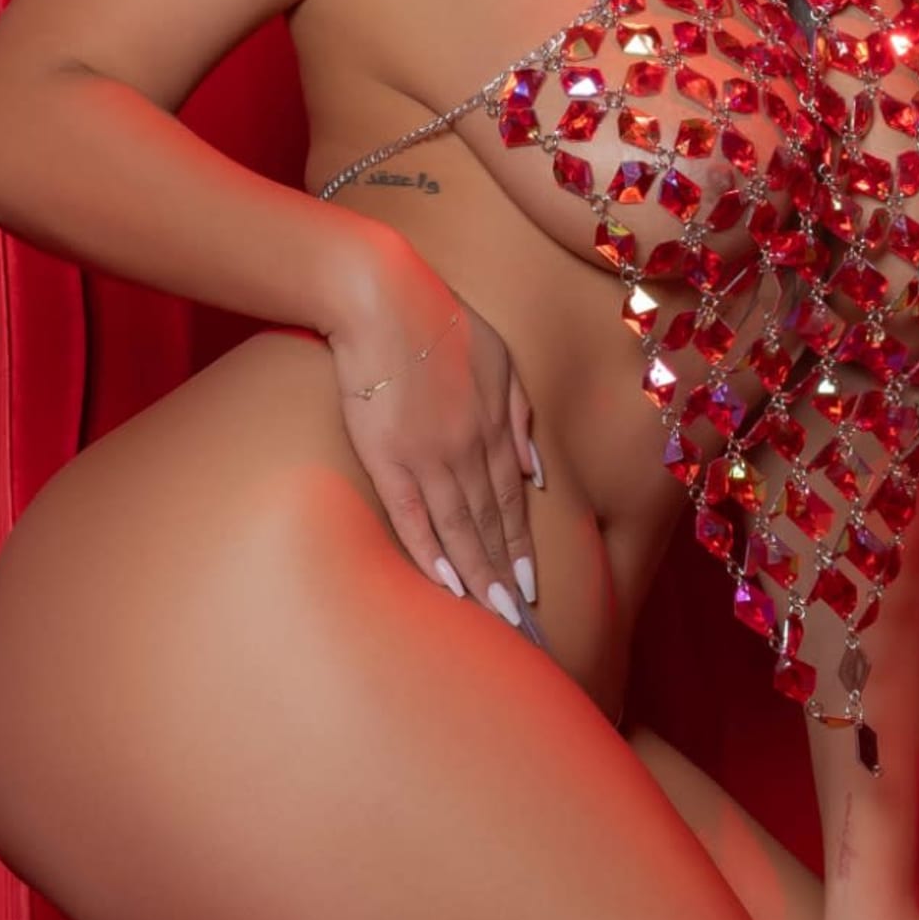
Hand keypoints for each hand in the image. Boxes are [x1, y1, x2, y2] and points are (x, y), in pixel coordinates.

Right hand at [325, 236, 543, 629]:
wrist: (382, 297)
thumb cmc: (438, 321)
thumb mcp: (500, 360)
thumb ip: (519, 416)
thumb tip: (535, 470)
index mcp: (496, 426)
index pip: (513, 502)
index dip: (522, 547)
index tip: (533, 586)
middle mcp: (471, 447)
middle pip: (492, 524)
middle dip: (508, 576)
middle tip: (521, 622)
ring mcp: (431, 454)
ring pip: (461, 528)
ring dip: (479, 575)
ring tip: (493, 616)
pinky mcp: (389, 455)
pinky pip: (414, 514)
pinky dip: (431, 552)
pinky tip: (446, 584)